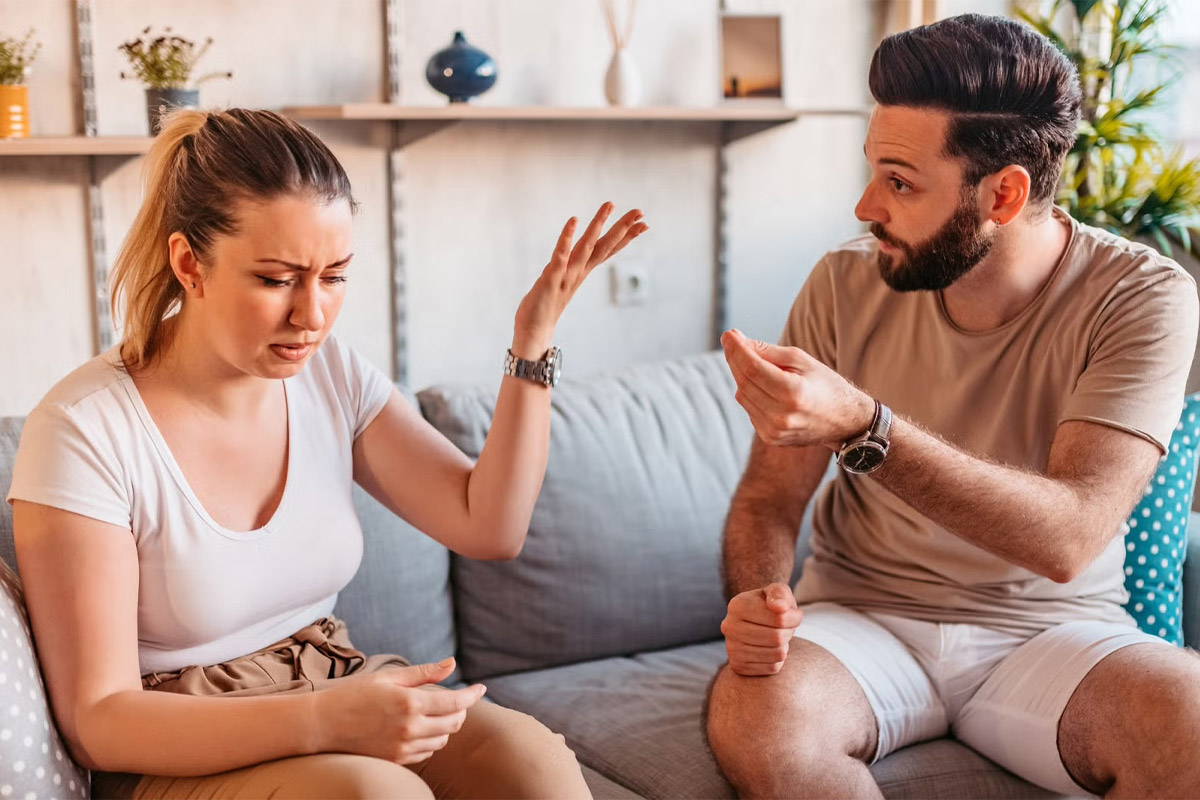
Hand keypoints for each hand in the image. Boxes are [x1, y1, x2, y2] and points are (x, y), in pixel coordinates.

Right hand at [312, 657, 485, 763]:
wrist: (323, 724)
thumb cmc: (354, 694)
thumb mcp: (389, 676)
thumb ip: (423, 673)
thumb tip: (452, 663)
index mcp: (410, 703)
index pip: (456, 702)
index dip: (473, 695)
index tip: (481, 688)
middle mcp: (410, 728)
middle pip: (454, 723)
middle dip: (461, 710)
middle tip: (456, 699)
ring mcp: (403, 747)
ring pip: (442, 740)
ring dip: (446, 726)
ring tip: (435, 712)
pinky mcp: (396, 760)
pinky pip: (426, 752)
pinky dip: (431, 740)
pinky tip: (421, 728)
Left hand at [512, 202, 647, 357]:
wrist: (533, 332)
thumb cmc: (544, 306)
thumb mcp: (561, 283)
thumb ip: (568, 270)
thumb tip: (574, 260)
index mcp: (582, 271)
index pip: (608, 250)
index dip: (626, 237)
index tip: (644, 223)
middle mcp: (579, 273)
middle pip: (605, 246)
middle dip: (623, 228)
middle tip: (640, 211)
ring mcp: (566, 276)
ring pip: (586, 247)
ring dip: (598, 225)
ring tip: (610, 204)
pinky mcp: (551, 279)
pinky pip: (560, 256)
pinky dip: (567, 238)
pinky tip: (573, 221)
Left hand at [720, 329, 874, 450]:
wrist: (844, 422)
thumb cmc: (825, 385)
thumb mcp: (802, 360)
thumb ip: (768, 352)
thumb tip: (737, 341)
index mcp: (794, 394)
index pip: (753, 368)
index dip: (737, 350)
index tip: (728, 334)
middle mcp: (782, 416)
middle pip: (744, 382)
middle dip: (735, 359)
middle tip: (732, 342)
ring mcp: (774, 431)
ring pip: (742, 396)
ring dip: (742, 376)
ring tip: (754, 363)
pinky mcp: (770, 438)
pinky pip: (749, 409)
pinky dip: (750, 394)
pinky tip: (763, 386)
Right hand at [720, 583, 803, 675]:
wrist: (754, 622)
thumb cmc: (770, 605)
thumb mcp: (777, 592)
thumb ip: (779, 594)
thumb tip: (780, 607)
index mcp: (736, 605)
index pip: (779, 618)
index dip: (794, 617)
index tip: (793, 614)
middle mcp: (729, 627)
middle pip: (777, 638)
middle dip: (789, 632)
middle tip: (786, 628)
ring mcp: (731, 648)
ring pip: (776, 654)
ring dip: (784, 646)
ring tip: (776, 637)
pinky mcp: (738, 666)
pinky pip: (772, 668)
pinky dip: (777, 659)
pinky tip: (769, 649)